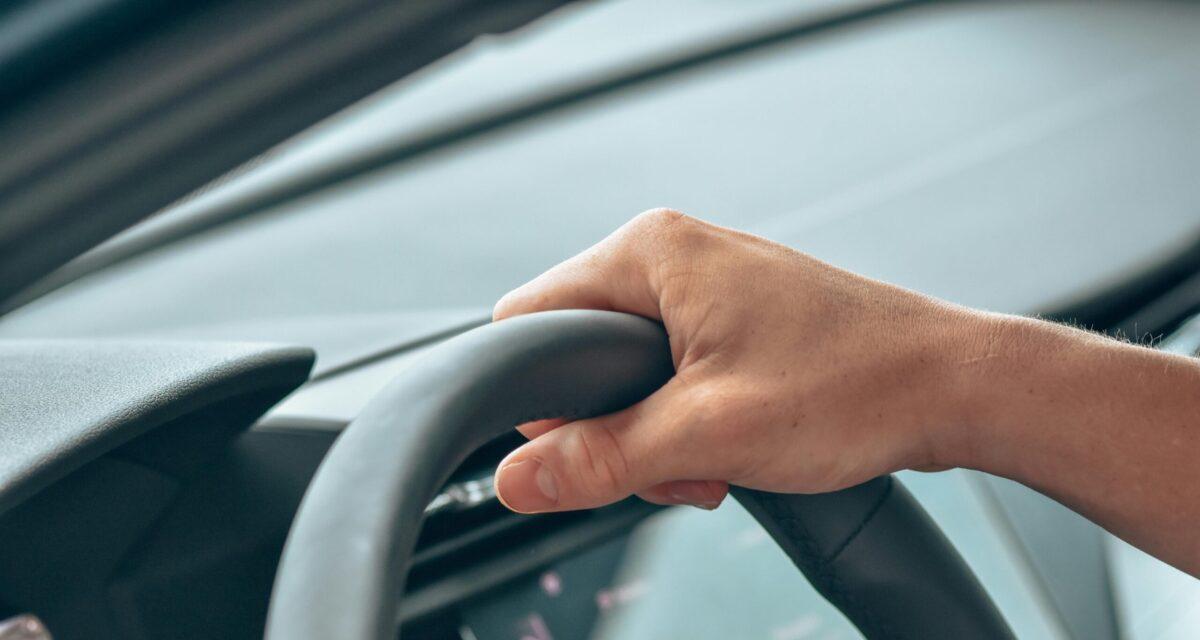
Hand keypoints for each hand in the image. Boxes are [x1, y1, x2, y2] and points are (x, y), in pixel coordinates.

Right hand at [491, 209, 982, 512]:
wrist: (952, 387)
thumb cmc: (855, 385)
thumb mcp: (708, 433)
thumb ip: (600, 456)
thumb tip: (517, 477)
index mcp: (652, 252)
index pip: (532, 320)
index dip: (546, 399)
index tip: (589, 447)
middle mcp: (675, 254)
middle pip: (581, 353)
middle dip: (615, 425)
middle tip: (675, 460)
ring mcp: (708, 284)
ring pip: (628, 372)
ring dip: (657, 433)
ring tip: (716, 458)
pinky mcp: (735, 316)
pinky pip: (672, 373)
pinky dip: (689, 421)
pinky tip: (732, 447)